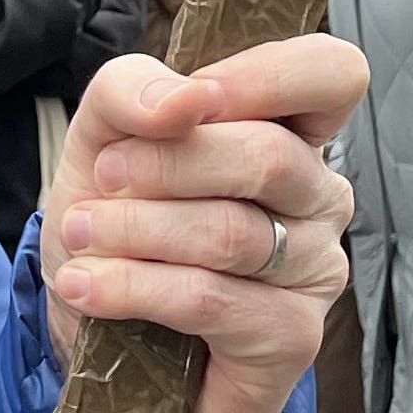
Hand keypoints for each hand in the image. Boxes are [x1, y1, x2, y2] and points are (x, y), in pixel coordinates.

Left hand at [39, 35, 365, 412]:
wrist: (92, 326)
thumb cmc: (115, 215)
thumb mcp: (100, 135)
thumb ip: (132, 92)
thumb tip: (182, 100)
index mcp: (288, 129)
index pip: (331, 75)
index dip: (269, 78)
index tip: (195, 98)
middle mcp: (318, 196)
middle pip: (269, 156)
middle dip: (167, 164)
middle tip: (103, 178)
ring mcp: (315, 270)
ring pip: (233, 233)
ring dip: (136, 230)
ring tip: (81, 235)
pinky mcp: (292, 338)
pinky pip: (210, 301)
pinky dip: (133, 288)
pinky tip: (87, 288)